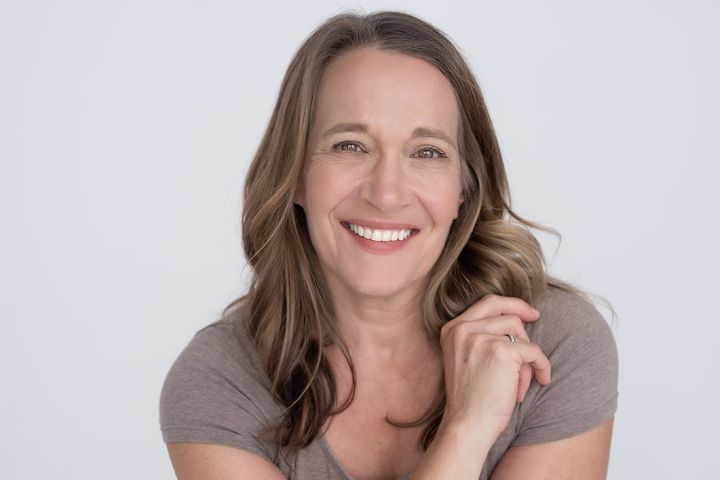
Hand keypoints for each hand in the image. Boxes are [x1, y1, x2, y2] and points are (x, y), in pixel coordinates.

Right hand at [438, 294, 551, 442]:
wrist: (467, 425)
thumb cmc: (470, 399)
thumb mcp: (466, 358)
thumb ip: (481, 337)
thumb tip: (517, 322)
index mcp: (452, 329)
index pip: (487, 303)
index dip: (511, 304)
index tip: (528, 312)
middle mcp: (463, 329)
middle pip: (506, 313)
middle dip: (525, 319)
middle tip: (537, 321)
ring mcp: (481, 338)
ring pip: (520, 333)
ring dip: (527, 357)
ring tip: (521, 381)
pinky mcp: (501, 351)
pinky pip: (533, 351)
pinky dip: (541, 366)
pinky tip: (541, 379)